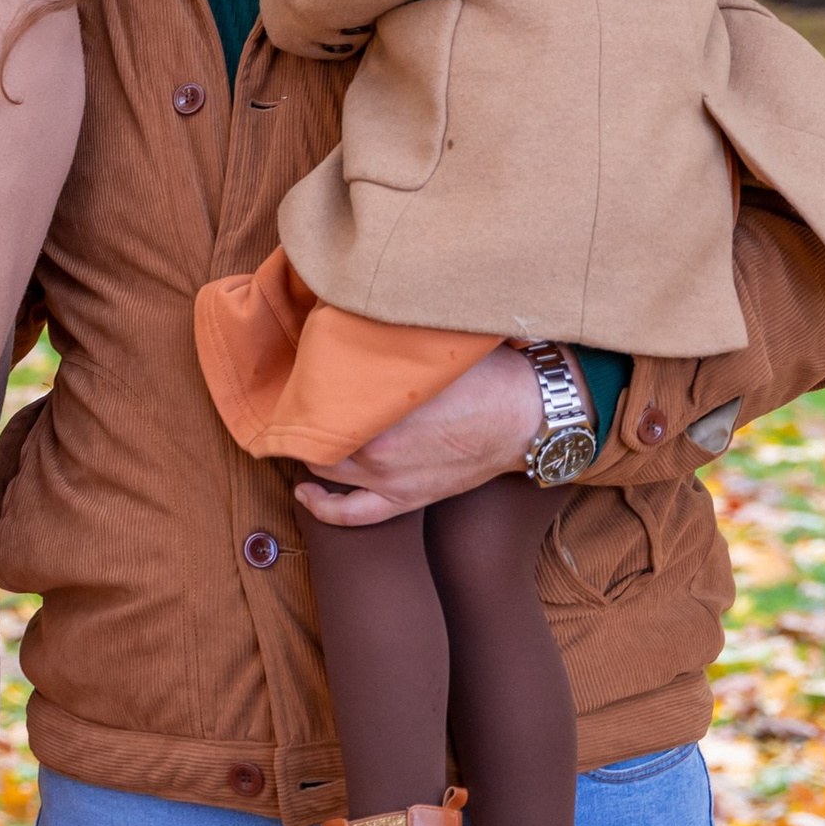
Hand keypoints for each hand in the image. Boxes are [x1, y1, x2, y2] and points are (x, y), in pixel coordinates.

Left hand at [292, 347, 546, 527]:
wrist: (527, 417)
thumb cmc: (486, 373)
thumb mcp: (431, 347)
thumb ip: (389, 341)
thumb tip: (355, 310)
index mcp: (379, 405)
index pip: (318, 396)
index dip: (304, 383)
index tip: (297, 371)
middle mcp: (376, 447)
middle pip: (315, 432)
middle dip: (303, 417)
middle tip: (297, 399)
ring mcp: (388, 478)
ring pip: (324, 469)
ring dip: (310, 452)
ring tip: (302, 434)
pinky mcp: (404, 499)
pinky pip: (351, 514)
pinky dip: (322, 507)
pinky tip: (303, 493)